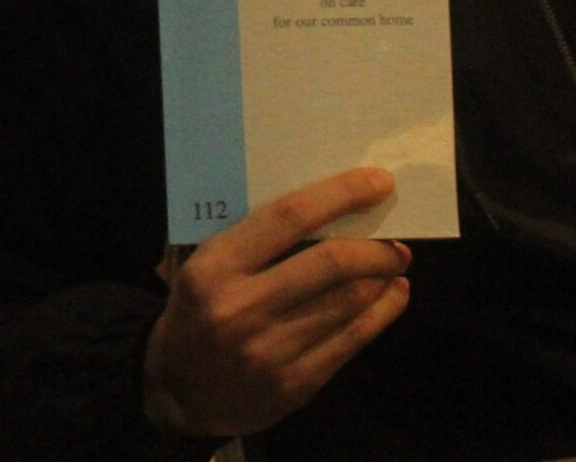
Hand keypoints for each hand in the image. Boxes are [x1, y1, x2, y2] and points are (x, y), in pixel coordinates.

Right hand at [141, 167, 412, 438]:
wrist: (179, 392)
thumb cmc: (196, 311)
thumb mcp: (203, 265)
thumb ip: (249, 237)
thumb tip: (324, 205)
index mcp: (215, 266)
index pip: (288, 217)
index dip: (340, 195)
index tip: (378, 182)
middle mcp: (243, 306)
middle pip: (331, 263)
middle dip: (375, 248)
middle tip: (396, 241)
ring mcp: (272, 349)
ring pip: (349, 302)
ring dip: (382, 278)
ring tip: (393, 264)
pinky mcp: (296, 384)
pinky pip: (353, 340)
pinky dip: (382, 312)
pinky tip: (391, 296)